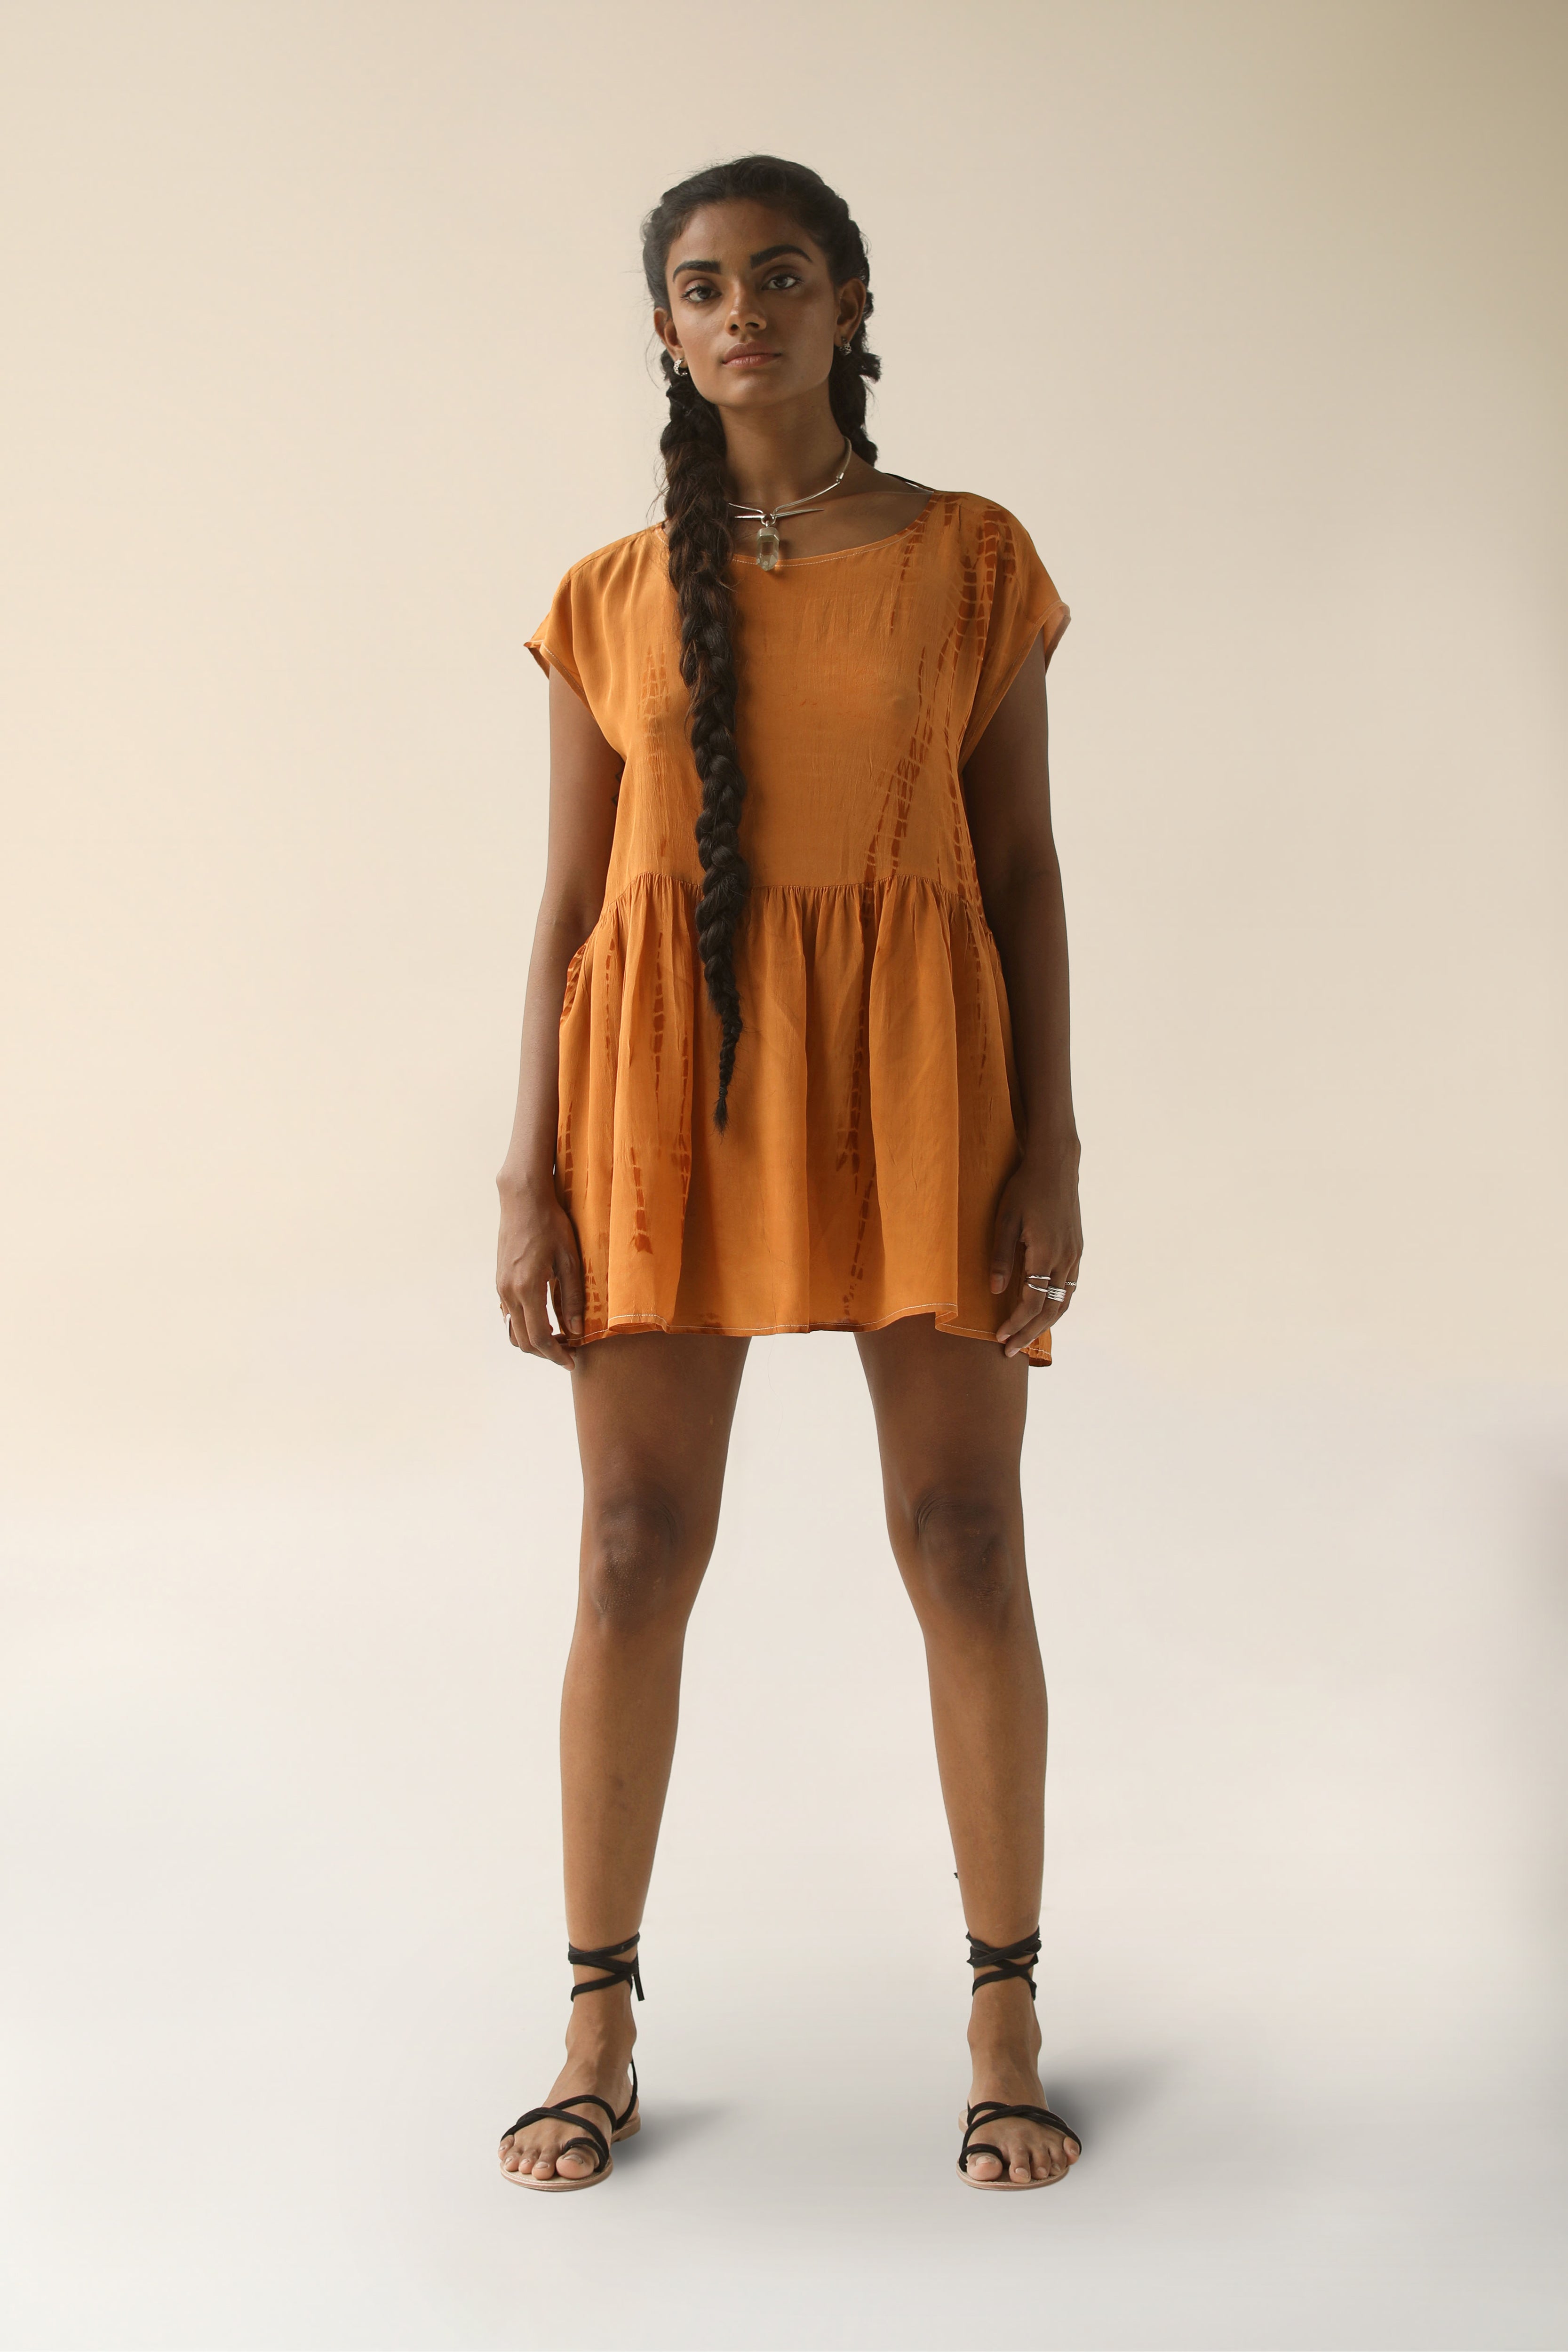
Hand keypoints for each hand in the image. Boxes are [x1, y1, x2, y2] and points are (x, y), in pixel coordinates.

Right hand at [496, 1177, 584, 1370]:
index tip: (572, 1361)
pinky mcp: (500, 1282)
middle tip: (569, 1351)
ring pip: (513, 1331)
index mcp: (527, 1288)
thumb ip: (573, 1297)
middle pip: (523, 1340)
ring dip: (534, 1341)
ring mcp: (501, 1288)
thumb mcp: (569, 1260)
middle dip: (546, 1352)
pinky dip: (525, 1326)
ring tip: (559, 1338)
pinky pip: (509, 1315)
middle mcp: (509, 1292)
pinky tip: (545, 1319)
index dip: (556, 1354)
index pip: (539, 1337)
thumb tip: (577, 1330)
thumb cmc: (550, 1225)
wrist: (523, 1200)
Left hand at [989, 1148, 1082, 1359]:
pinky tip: (1044, 1311)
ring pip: (1064, 1302)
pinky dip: (1057, 1306)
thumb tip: (994, 1291)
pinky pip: (1069, 1287)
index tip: (999, 1338)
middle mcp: (1065, 1259)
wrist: (1055, 1164)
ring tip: (1027, 1338)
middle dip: (1030, 1334)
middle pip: (1050, 1310)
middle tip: (1011, 1351)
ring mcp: (1075, 1255)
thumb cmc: (1024, 1188)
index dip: (1015, 1324)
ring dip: (1045, 1324)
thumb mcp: (1004, 1219)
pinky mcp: (1077, 1249)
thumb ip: (1000, 1256)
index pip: (1032, 1303)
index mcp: (1045, 1253)